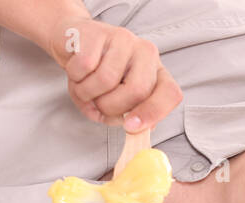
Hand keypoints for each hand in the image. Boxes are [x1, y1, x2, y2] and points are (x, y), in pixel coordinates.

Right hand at [47, 17, 182, 130]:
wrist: (74, 43)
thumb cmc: (97, 75)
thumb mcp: (115, 100)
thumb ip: (128, 116)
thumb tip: (135, 128)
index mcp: (156, 73)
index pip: (170, 94)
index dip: (153, 113)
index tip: (131, 127)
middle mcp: (146, 54)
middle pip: (137, 91)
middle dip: (110, 107)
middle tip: (98, 104)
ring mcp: (125, 40)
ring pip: (106, 80)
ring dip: (87, 93)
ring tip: (84, 86)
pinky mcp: (100, 33)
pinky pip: (85, 67)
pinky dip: (75, 77)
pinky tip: (77, 71)